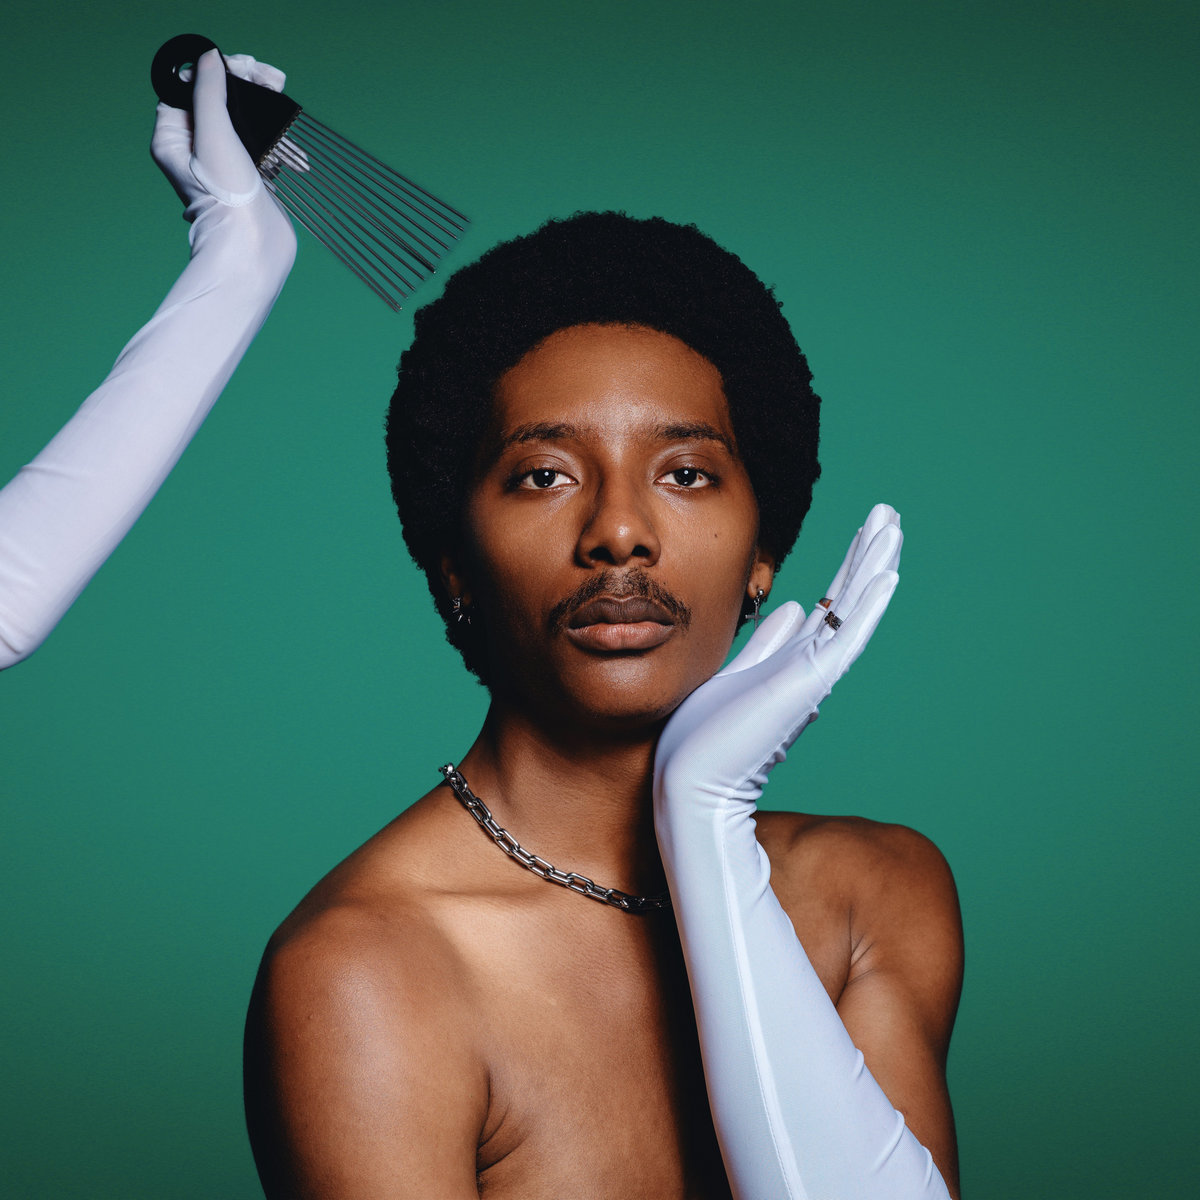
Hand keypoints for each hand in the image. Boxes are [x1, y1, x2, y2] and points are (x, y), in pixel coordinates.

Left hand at [150, 49, 285, 209]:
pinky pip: (263, 145)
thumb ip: (209, 92)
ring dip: (267, 110)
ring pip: (245, 120)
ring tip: (285, 102)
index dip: (218, 70)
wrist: (253, 247)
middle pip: (221, 99)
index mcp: (175, 135)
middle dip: (249, 85)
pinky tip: (292, 149)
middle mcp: (196, 147)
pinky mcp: (251, 175)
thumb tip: (210, 57)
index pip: (191, 86)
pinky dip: (279, 141)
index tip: (246, 67)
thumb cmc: (227, 197)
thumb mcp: (213, 135)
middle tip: (274, 79)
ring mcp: (226, 161)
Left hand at [655, 503, 901, 805]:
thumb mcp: (736, 673)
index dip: (849, 567)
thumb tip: (790, 606)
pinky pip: (845, 640)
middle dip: (868, 555)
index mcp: (793, 662)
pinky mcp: (807, 684)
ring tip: (893, 526)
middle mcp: (810, 666)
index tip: (867, 532)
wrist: (690, 782)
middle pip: (848, 600)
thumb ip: (767, 644)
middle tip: (889, 514)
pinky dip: (867, 608)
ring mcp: (813, 674)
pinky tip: (887, 576)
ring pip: (854, 611)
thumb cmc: (704, 738)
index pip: (830, 606)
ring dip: (874, 566)